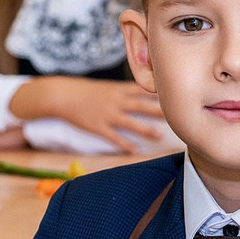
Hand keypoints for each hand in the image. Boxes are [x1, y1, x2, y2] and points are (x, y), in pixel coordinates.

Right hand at [10, 78, 163, 153]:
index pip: (144, 89)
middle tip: (178, 114)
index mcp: (118, 89)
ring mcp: (107, 114)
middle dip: (160, 111)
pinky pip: (115, 137)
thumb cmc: (85, 90)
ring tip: (160, 136)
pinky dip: (125, 144)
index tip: (177, 94)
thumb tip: (144, 94)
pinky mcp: (98, 127)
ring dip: (146, 130)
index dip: (160, 92)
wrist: (61, 95)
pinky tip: (135, 151)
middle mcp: (116, 101)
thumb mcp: (107, 86)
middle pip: (142, 106)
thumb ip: (125, 91)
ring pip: (131, 123)